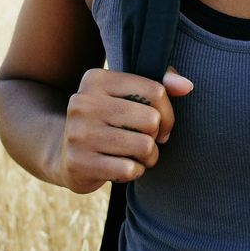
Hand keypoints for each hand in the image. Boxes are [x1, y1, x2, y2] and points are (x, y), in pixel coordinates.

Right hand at [53, 67, 193, 193]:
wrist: (63, 154)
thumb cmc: (108, 121)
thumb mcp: (127, 96)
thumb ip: (161, 85)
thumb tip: (186, 86)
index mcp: (96, 79)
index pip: (155, 91)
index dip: (168, 112)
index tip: (160, 124)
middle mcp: (83, 102)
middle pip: (151, 119)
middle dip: (156, 136)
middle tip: (146, 141)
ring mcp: (78, 133)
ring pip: (143, 145)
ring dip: (148, 156)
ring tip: (138, 155)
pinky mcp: (79, 162)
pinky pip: (129, 169)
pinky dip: (134, 171)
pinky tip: (123, 167)